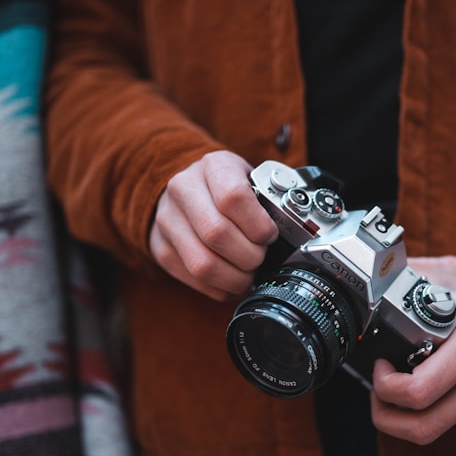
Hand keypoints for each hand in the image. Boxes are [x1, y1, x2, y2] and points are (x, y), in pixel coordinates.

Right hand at [149, 151, 278, 300]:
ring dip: (235, 278)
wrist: (186, 187)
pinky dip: (220, 288)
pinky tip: (232, 281)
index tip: (270, 235)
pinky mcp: (161, 248)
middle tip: (260, 259)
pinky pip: (193, 280)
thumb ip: (269, 199)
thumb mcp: (249, 177)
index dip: (258, 225)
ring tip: (248, 275)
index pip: (233, 197)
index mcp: (212, 166)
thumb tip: (294, 233)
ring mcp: (167, 220)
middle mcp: (183, 189)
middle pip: (217, 234)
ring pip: (203, 264)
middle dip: (249, 256)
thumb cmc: (227, 186)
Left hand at [370, 256, 455, 444]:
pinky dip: (423, 411)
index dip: (386, 386)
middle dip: (385, 416)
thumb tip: (374, 275)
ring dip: (401, 419)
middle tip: (378, 388)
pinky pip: (447, 421)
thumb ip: (413, 274)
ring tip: (392, 389)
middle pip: (421, 428)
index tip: (381, 363)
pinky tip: (418, 385)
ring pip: (432, 431)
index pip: (419, 392)